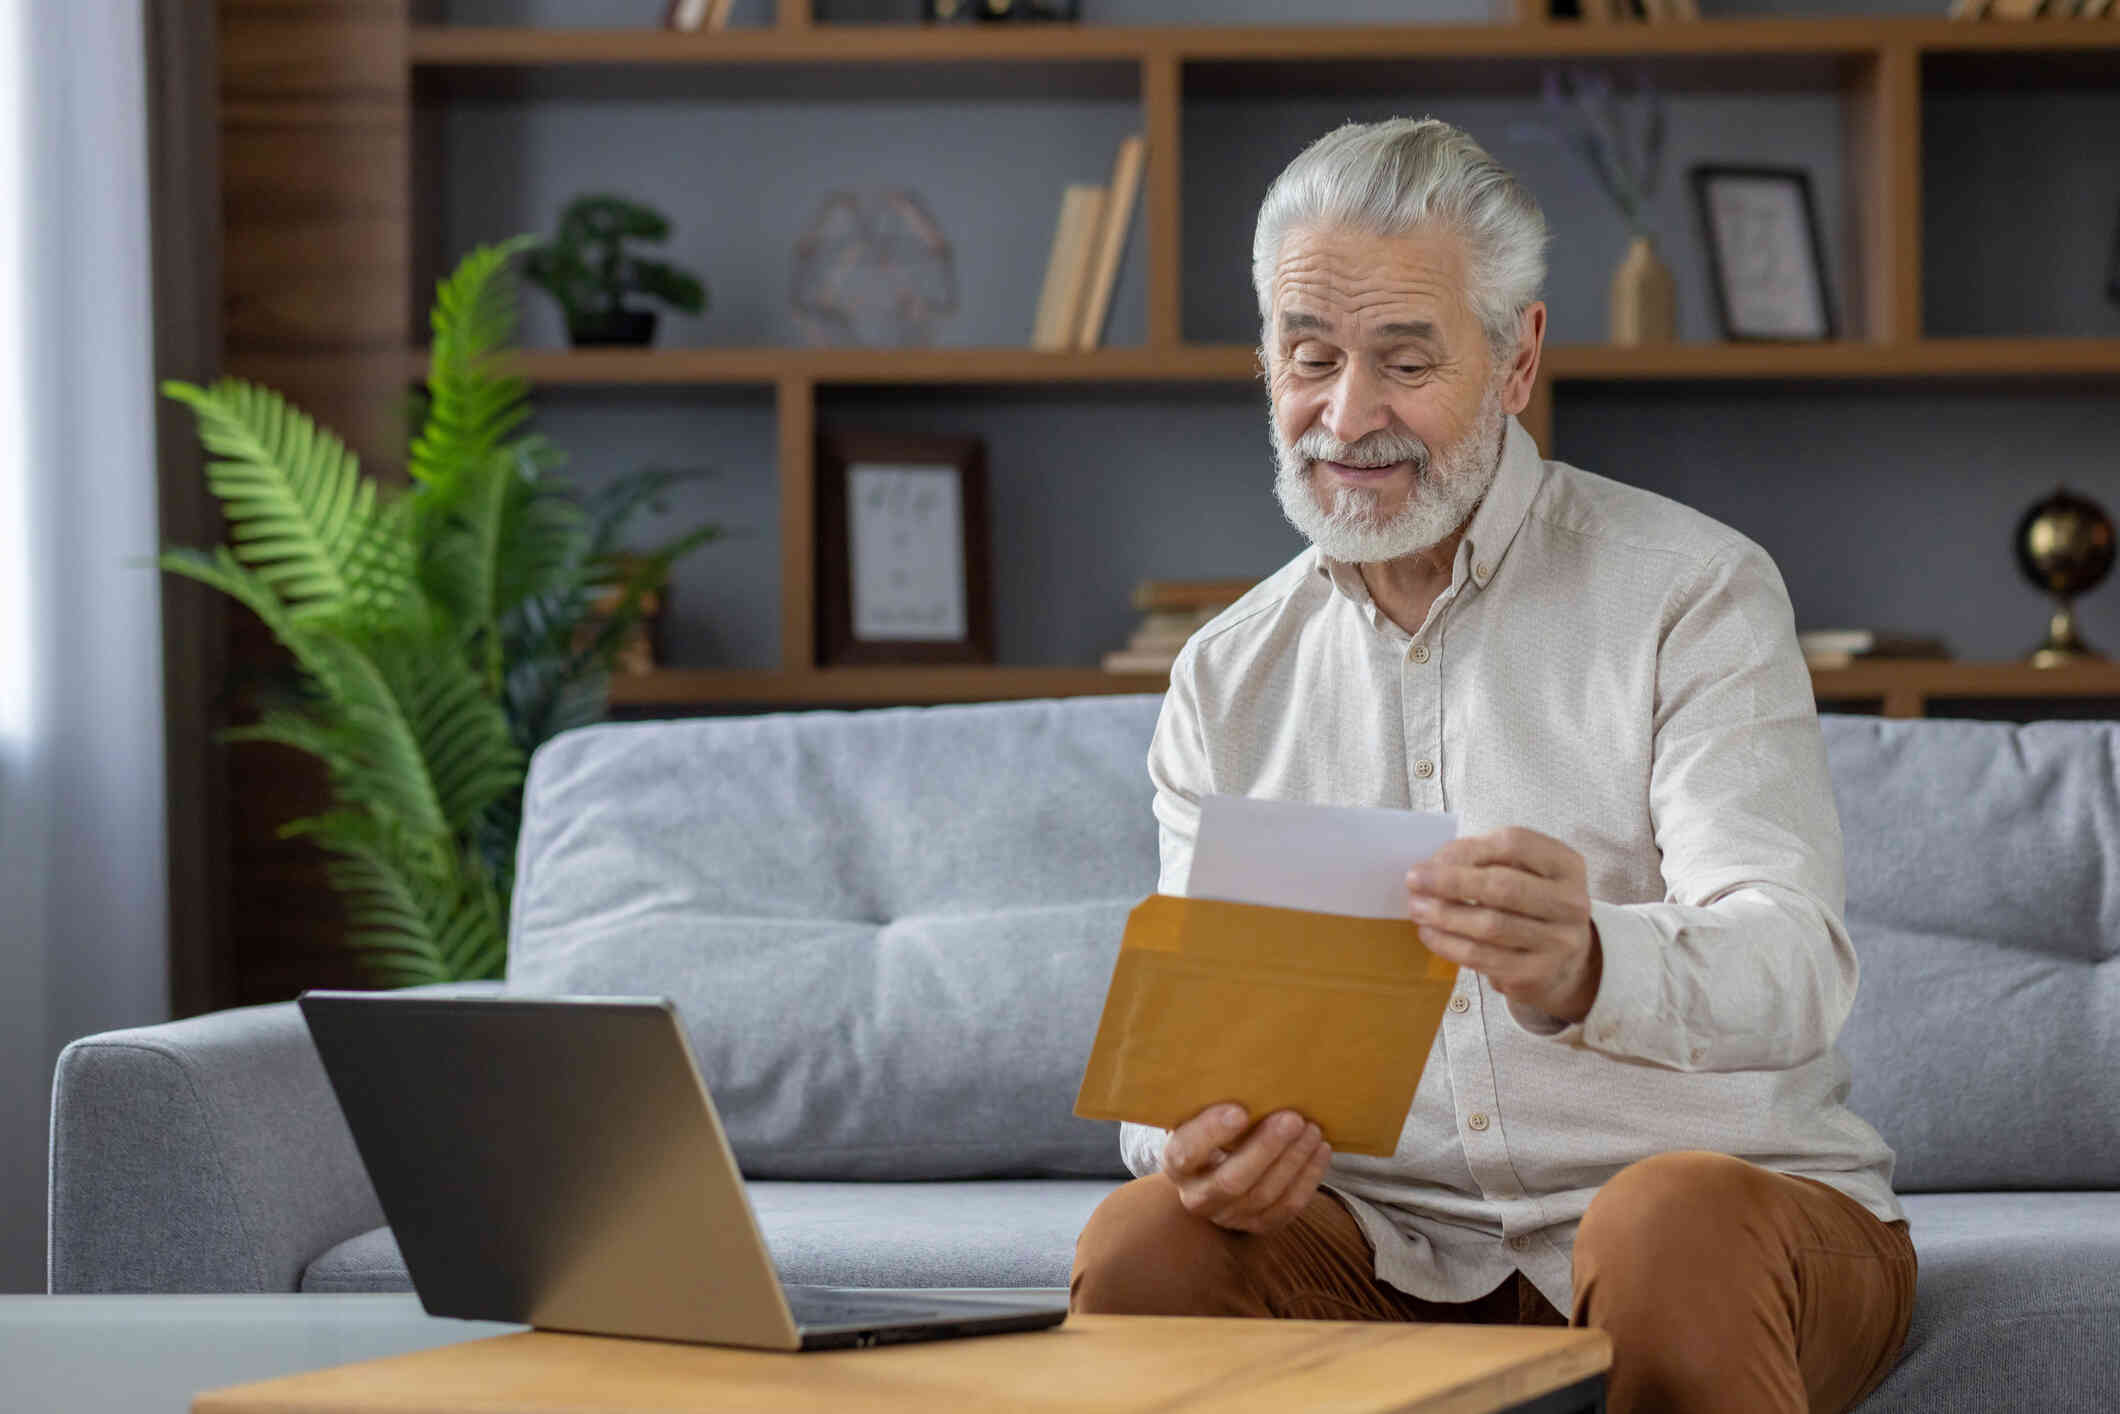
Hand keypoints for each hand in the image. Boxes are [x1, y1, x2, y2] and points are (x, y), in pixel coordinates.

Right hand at [1160, 1103, 1330, 1234]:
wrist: (1215, 1168)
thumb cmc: (1212, 1127)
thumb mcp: (1201, 1112)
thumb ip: (1212, 1097)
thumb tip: (1244, 1063)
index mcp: (1177, 1162)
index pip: (1186, 1153)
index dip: (1211, 1133)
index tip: (1240, 1110)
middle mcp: (1198, 1196)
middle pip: (1232, 1181)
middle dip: (1266, 1148)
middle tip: (1292, 1118)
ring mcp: (1229, 1216)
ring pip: (1265, 1195)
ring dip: (1293, 1160)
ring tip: (1312, 1129)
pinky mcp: (1258, 1225)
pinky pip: (1287, 1208)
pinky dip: (1308, 1178)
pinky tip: (1321, 1150)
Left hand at [1407, 826, 1601, 1022]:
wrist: (1563, 962)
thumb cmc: (1530, 905)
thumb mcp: (1523, 872)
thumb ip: (1485, 859)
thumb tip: (1434, 865)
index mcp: (1566, 865)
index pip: (1515, 844)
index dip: (1468, 848)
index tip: (1433, 857)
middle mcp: (1570, 903)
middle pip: (1503, 886)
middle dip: (1451, 881)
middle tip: (1414, 880)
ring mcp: (1558, 942)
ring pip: (1490, 925)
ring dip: (1444, 915)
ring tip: (1417, 908)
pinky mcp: (1536, 973)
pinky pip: (1483, 958)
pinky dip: (1448, 944)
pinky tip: (1429, 933)